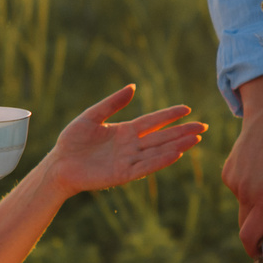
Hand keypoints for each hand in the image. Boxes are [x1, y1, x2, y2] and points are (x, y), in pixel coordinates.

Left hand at [40, 86, 206, 193]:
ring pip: (158, 151)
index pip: (153, 122)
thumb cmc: (72, 141)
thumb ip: (112, 103)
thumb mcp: (91, 116)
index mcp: (125, 131)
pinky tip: (175, 154)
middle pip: (162, 137)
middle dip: (182, 132)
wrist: (58, 165)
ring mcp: (128, 161)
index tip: (187, 109)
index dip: (169, 115)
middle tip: (203, 127)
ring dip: (177, 145)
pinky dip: (161, 161)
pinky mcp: (122, 174)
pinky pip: (145, 167)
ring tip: (195, 140)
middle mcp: (130, 146)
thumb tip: (132, 87)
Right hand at [222, 74, 262, 260]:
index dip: (253, 251)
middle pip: (244, 227)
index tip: (260, 256)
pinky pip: (238, 190)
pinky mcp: (227, 173)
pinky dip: (248, 187)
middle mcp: (246, 193)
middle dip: (255, 233)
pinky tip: (259, 170)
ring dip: (256, 204)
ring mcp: (234, 183)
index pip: (250, 237)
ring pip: (243, 206)